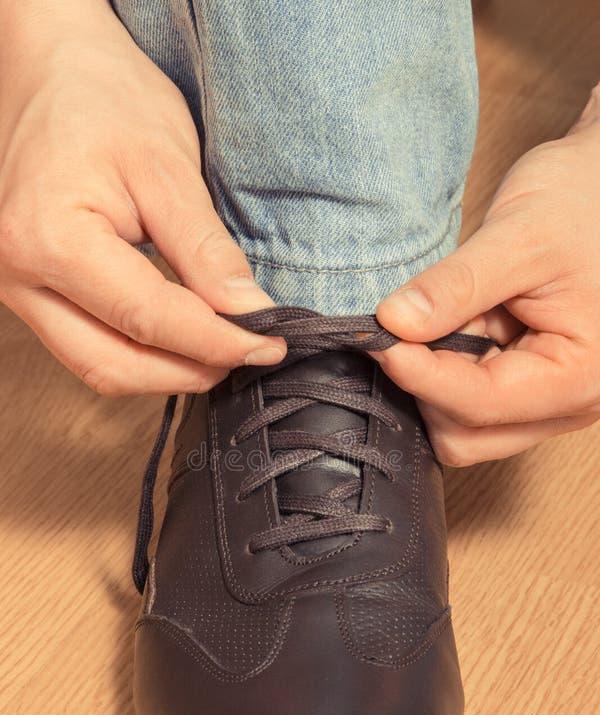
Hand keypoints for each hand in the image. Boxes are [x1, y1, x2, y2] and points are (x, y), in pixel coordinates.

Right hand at [0, 1, 285, 394]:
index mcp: (50, 238)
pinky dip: (142, 354)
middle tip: (249, 354)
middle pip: (115, 365)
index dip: (215, 342)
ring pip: (100, 367)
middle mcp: (19, 275)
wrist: (53, 71)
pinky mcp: (34, 292)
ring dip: (166, 372)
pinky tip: (183, 340)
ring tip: (221, 350)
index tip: (267, 346)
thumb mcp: (167, 166)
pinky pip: (90, 347)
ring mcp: (17, 288)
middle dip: (190, 370)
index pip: (148, 319)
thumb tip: (247, 313)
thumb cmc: (104, 100)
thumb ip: (205, 250)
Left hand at [373, 86, 599, 465]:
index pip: (477, 404)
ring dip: (434, 382)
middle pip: (465, 436)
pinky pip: (468, 408)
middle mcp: (569, 404)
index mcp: (578, 375)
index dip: (417, 375)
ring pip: (462, 430)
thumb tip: (392, 323)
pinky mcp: (528, 392)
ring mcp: (548, 404)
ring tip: (447, 320)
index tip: (377, 336)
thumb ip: (455, 286)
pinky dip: (445, 375)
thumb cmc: (582, 203)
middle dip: (425, 386)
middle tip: (409, 325)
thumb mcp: (518, 235)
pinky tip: (454, 329)